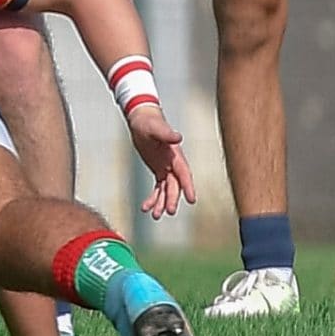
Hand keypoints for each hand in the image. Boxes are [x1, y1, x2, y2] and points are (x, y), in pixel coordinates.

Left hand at [127, 103, 195, 219]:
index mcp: (176, 156)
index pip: (184, 174)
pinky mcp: (158, 170)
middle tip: (168, 212)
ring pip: (167, 190)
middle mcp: (174, 164)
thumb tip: (178, 137)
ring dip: (162, 203)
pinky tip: (145, 208)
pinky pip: (158, 188)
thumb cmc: (149, 122)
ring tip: (155, 216)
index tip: (192, 200)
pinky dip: (153, 198)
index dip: (188, 187)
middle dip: (172, 199)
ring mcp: (166, 168)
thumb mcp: (155, 127)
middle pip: (175, 186)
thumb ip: (166, 133)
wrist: (142, 120)